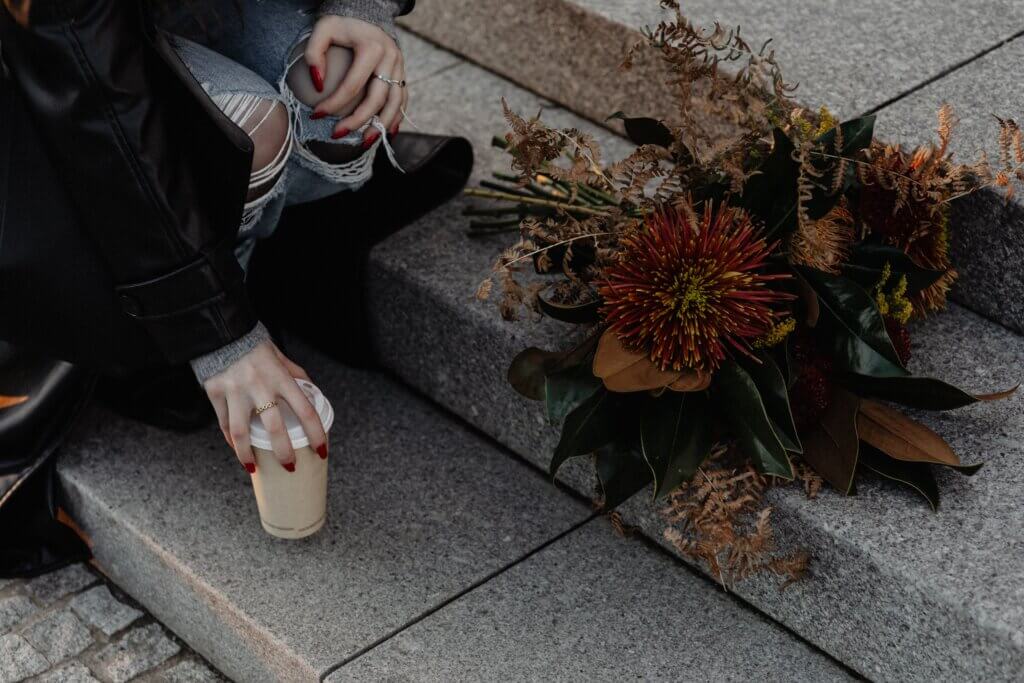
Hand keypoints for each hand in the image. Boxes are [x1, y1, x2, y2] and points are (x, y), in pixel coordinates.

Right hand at [204, 340, 327, 472]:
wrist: (221, 331)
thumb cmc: (255, 347)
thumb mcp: (280, 357)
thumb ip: (296, 375)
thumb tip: (313, 394)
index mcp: (281, 377)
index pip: (305, 410)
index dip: (316, 434)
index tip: (321, 451)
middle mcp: (259, 386)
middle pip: (274, 428)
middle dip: (284, 452)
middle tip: (290, 467)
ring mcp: (235, 391)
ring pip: (241, 432)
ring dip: (248, 454)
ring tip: (254, 468)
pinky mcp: (215, 393)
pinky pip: (224, 423)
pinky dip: (231, 439)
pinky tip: (238, 449)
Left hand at [306, 15, 406, 144]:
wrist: (369, 11)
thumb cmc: (343, 21)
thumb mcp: (323, 29)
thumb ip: (314, 53)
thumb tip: (318, 84)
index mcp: (371, 48)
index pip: (352, 85)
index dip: (334, 103)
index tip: (316, 115)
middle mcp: (390, 59)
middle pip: (377, 99)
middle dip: (358, 121)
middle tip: (338, 134)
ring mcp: (400, 67)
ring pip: (395, 103)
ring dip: (381, 126)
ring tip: (365, 142)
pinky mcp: (402, 73)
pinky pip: (403, 99)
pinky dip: (396, 117)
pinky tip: (387, 132)